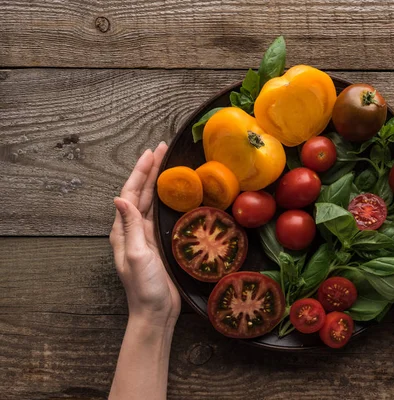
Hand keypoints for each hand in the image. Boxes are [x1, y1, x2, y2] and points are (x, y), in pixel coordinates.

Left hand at [109, 142, 180, 328]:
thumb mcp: (137, 256)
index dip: (140, 172)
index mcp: (123, 231)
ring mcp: (146, 237)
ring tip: (168, 164)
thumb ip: (130, 228)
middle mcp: (133, 231)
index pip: (129, 194)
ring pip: (151, 202)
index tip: (152, 153)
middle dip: (149, 171)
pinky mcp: (159, 244)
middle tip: (162, 149)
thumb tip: (118, 198)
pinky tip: (176, 194)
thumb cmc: (145, 288)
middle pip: (140, 194)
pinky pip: (161, 215)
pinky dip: (167, 200)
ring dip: (157, 182)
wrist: (155, 313)